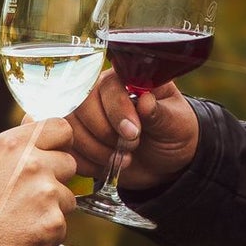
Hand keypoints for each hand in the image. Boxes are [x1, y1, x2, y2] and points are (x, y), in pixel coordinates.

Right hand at [0, 119, 77, 245]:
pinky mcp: (52, 222)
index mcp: (13, 144)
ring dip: (52, 209)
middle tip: (28, 197)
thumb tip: (33, 119)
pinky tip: (21, 236)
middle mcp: (32, 163)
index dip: (61, 143)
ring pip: (69, 198)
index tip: (53, 154)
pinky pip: (62, 225)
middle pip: (69, 163)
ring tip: (20, 219)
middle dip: (56, 180)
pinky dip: (46, 234)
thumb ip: (15, 144)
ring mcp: (45, 193)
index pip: (61, 128)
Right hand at [65, 70, 199, 192]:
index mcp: (124, 81)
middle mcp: (98, 94)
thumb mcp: (175, 122)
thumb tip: (146, 102)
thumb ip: (161, 112)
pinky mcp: (78, 140)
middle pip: (81, 106)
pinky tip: (108, 165)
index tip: (134, 132)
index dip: (117, 110)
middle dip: (106, 133)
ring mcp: (84, 118)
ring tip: (124, 158)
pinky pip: (69, 151)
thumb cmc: (172, 132)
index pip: (107, 86)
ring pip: (71, 130)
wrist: (166, 161)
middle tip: (131, 147)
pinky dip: (89, 163)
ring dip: (98, 151)